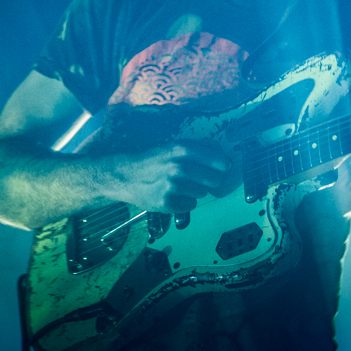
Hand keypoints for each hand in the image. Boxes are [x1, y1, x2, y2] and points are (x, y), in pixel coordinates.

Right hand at [105, 141, 232, 213]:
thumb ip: (200, 147)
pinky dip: (185, 202)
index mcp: (182, 149)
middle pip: (215, 179)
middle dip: (211, 180)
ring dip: (196, 190)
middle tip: (200, 178)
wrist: (125, 176)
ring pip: (203, 193)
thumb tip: (225, 157)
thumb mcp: (173, 145)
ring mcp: (172, 187)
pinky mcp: (167, 203)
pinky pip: (191, 205)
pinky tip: (173, 195)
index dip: (224, 165)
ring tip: (180, 185)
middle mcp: (178, 167)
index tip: (222, 167)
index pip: (219, 160)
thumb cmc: (153, 160)